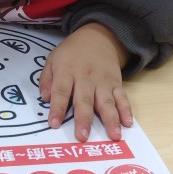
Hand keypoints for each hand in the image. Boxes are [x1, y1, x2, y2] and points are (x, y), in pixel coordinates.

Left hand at [39, 23, 131, 141]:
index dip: (57, 108)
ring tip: (113, 136)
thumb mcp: (53, 59)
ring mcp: (103, 81)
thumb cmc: (72, 53)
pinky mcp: (116, 83)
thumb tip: (44, 99)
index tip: (54, 124)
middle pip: (85, 100)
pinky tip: (128, 122)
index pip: (61, 91)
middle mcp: (86, 77)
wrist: (98, 37)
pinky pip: (122, 97)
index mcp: (67, 70)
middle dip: (84, 119)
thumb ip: (46, 79)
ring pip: (106, 102)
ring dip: (110, 119)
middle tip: (82, 136)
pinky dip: (126, 110)